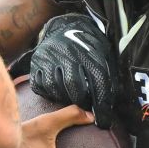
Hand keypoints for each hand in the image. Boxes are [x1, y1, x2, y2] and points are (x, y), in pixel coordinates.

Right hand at [32, 14, 119, 128]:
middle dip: (81, 102)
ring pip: (55, 87)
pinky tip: (57, 91)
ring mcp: (49, 58)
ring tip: (71, 98)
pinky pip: (40, 85)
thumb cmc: (88, 46)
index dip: (101, 104)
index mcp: (89, 51)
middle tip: (85, 107)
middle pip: (74, 86)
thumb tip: (112, 105)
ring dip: (64, 98)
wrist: (66, 26)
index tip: (104, 121)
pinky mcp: (36, 62)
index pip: (98, 81)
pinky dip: (49, 93)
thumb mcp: (103, 55)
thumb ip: (108, 76)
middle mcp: (68, 54)